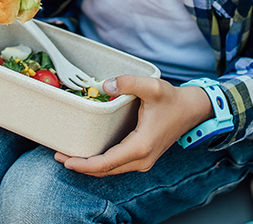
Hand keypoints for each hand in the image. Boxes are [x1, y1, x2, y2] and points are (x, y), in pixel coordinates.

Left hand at [55, 76, 213, 175]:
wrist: (192, 110)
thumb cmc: (172, 100)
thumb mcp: (151, 86)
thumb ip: (128, 82)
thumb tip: (105, 85)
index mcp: (140, 146)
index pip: (106, 163)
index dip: (84, 164)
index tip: (66, 160)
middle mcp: (141, 159)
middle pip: (105, 170)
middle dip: (81, 166)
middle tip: (59, 156)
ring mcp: (143, 160)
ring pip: (111, 170)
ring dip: (90, 165)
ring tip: (69, 156)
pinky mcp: (142, 156)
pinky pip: (117, 165)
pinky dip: (101, 162)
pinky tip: (89, 154)